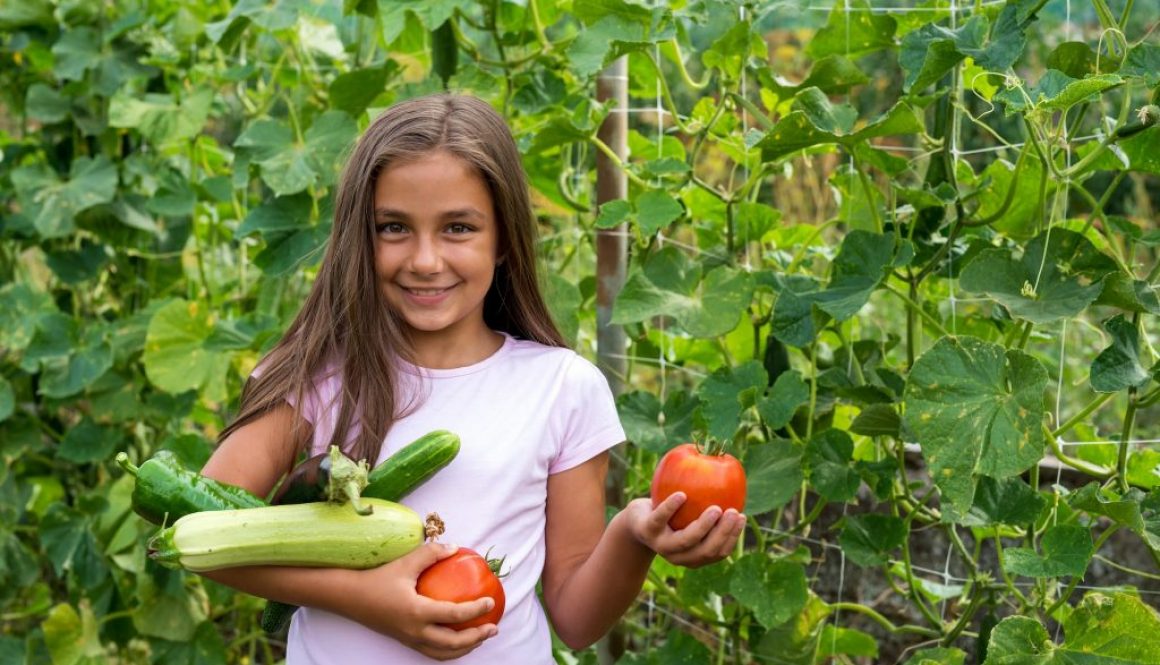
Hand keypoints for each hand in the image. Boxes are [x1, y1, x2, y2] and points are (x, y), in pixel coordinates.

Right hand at [340, 542, 498, 660]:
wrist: (350, 597)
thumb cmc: (378, 578)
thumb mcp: (405, 563)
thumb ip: (431, 553)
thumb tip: (455, 547)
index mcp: (417, 612)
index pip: (454, 615)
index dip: (476, 610)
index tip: (490, 602)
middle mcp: (415, 631)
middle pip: (453, 643)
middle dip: (476, 637)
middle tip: (493, 627)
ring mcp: (410, 639)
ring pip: (443, 653)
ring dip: (465, 648)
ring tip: (481, 637)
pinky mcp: (406, 641)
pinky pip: (432, 652)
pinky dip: (450, 650)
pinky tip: (458, 640)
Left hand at [623, 493, 745, 567]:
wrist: (636, 521)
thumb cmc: (672, 518)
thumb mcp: (691, 517)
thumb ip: (711, 513)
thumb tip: (738, 491)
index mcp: (694, 557)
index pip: (719, 552)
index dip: (733, 537)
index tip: (742, 516)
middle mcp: (679, 556)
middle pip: (706, 550)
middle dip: (723, 533)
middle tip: (733, 512)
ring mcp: (662, 545)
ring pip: (686, 540)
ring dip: (703, 525)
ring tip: (716, 508)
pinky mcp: (647, 530)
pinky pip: (661, 518)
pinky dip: (671, 507)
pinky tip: (682, 495)